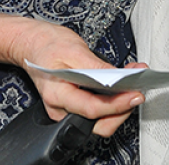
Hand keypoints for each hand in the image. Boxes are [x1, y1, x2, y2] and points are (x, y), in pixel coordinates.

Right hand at [14, 19, 143, 138]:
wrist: (31, 44)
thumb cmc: (46, 45)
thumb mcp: (73, 49)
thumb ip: (95, 67)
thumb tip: (118, 78)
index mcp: (57, 94)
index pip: (92, 109)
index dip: (117, 104)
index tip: (135, 94)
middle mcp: (60, 109)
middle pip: (98, 124)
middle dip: (122, 110)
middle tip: (137, 91)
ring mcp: (66, 110)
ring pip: (99, 121)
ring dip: (119, 106)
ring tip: (132, 84)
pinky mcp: (73, 106)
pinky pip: (95, 112)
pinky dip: (111, 102)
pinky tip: (120, 87)